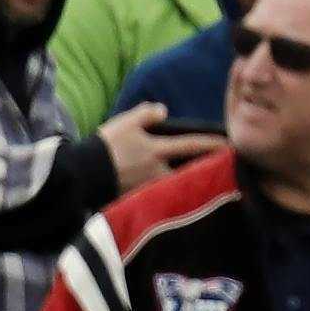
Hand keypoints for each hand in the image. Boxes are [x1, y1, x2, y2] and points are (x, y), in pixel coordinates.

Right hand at [96, 112, 222, 190]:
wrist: (78, 176)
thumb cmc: (103, 147)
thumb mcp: (124, 123)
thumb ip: (147, 114)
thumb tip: (164, 110)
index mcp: (156, 151)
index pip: (192, 145)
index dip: (213, 144)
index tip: (232, 144)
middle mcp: (155, 172)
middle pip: (188, 172)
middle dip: (205, 171)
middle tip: (222, 169)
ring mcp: (146, 188)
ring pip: (173, 184)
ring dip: (186, 182)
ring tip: (200, 180)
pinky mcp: (135, 199)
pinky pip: (157, 195)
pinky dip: (166, 192)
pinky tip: (173, 193)